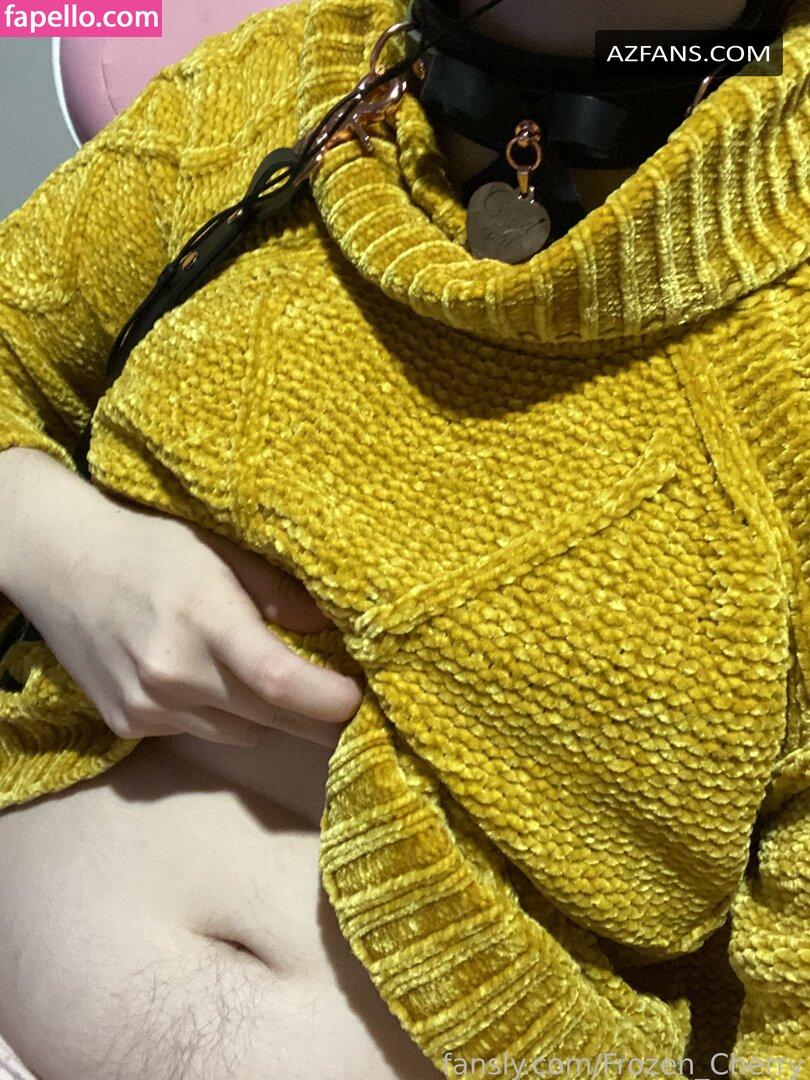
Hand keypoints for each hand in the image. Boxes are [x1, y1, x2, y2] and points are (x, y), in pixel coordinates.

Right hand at [0, 449, 362, 747]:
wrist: (61, 565)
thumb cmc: (152, 548)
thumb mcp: (223, 550)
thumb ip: (281, 595)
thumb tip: (338, 632)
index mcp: (204, 619)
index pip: (280, 681)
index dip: (332, 699)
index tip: (363, 697)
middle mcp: (173, 673)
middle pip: (272, 718)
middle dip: (319, 717)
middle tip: (348, 702)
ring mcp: (148, 706)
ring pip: (244, 733)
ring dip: (270, 715)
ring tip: (270, 677)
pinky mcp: (129, 725)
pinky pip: (204, 733)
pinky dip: (224, 716)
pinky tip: (208, 677)